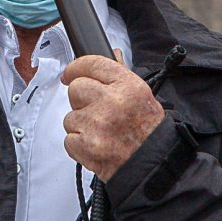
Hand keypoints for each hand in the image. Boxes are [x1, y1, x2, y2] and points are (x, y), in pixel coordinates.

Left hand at [62, 51, 164, 180]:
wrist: (153, 166)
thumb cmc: (148, 133)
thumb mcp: (142, 97)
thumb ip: (122, 76)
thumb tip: (112, 55)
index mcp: (128, 86)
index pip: (92, 63)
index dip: (77, 67)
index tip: (70, 73)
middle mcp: (112, 101)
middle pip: (76, 88)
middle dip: (81, 100)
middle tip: (95, 112)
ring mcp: (97, 124)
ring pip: (70, 116)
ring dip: (81, 125)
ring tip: (102, 133)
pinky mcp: (85, 144)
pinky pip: (69, 139)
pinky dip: (79, 144)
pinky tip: (97, 145)